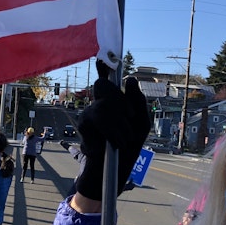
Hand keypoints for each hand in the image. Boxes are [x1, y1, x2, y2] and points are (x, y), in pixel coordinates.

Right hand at [75, 61, 149, 200]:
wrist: (116, 168)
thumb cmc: (129, 144)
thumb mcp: (141, 122)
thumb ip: (138, 101)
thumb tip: (130, 79)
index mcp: (115, 100)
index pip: (108, 78)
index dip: (104, 65)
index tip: (103, 56)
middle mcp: (101, 102)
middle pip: (103, 85)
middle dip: (118, 100)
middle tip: (130, 116)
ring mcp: (90, 112)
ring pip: (104, 105)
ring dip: (119, 123)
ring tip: (124, 138)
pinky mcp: (84, 124)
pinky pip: (99, 119)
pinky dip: (112, 131)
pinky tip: (114, 143)